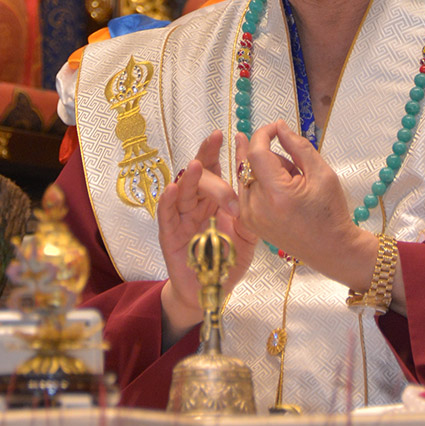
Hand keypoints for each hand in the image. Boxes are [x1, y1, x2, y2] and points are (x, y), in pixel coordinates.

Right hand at [157, 131, 256, 343]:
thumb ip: (250, 214)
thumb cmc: (226, 261)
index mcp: (214, 200)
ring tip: (196, 165)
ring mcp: (181, 218)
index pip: (216, 169)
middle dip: (207, 155)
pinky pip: (166, 216)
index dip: (220, 151)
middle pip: (198, 173)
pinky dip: (168, 202)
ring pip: (183, 191)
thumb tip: (258, 186)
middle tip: (215, 140)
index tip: (229, 134)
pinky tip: (173, 189)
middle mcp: (196, 204)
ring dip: (190, 177)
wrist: (210, 291)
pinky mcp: (169, 236)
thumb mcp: (247, 235)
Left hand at [236, 123, 376, 289]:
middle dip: (270, 155)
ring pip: (246, 174)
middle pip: (250, 162)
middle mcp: (256, 207)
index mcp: (276, 194)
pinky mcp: (247, 221)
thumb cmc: (329, 212)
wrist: (329, 248)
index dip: (265, 133)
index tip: (277, 128)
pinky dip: (261, 183)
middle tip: (294, 166)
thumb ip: (297, 146)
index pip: (256, 152)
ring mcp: (249, 216)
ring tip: (291, 183)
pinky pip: (246, 188)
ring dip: (265, 170)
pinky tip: (281, 191)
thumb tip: (279, 127)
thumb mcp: (322, 172)